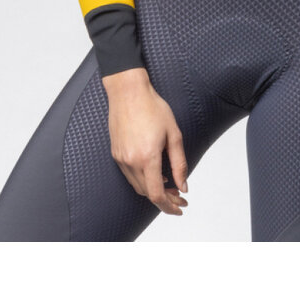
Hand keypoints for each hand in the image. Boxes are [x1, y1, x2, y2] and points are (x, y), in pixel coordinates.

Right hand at [103, 68, 189, 215]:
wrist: (128, 92)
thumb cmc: (152, 107)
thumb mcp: (174, 134)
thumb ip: (179, 163)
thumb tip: (183, 185)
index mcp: (147, 157)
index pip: (157, 195)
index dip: (169, 206)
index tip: (180, 207)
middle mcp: (131, 161)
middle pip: (147, 193)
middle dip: (165, 199)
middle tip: (180, 195)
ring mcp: (121, 158)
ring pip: (138, 186)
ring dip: (153, 190)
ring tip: (169, 184)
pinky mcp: (116, 154)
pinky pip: (130, 175)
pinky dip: (143, 180)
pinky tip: (154, 172)